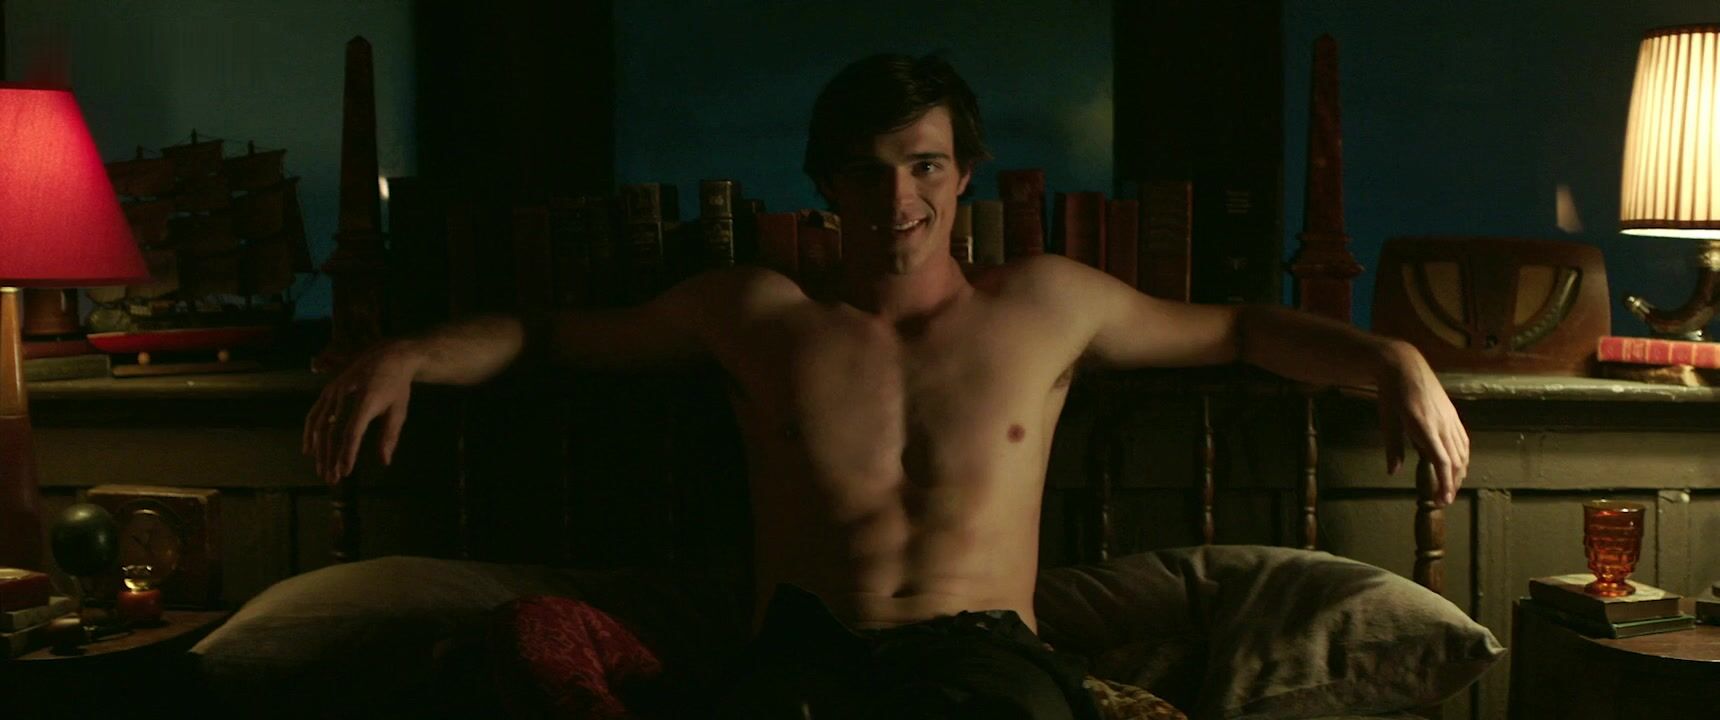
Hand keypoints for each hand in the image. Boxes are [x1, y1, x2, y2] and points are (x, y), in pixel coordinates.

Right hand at [303, 340, 422, 483]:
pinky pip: (315, 413)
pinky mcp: (328, 389)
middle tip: (332, 479)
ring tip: (322, 470)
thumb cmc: (396, 386)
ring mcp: (334, 390)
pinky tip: (309, 450)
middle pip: (333, 431)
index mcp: (367, 398)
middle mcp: (346, 393)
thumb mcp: (399, 410)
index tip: (345, 472)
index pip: (353, 431)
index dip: (347, 453)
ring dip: (319, 450)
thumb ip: (390, 436)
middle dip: (331, 458)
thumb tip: (384, 462)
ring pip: (321, 425)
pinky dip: (309, 433)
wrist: (388, 355)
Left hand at [1375, 343, 1468, 505]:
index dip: (1445, 483)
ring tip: (1452, 487)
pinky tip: (1460, 465)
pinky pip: (1463, 440)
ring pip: (1463, 451)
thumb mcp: (1387, 420)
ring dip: (1460, 472)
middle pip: (1456, 461)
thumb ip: (1393, 447)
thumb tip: (1394, 471)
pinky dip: (1463, 456)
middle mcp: (1442, 424)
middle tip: (1445, 500)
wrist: (1405, 365)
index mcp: (1425, 427)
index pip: (1442, 462)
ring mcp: (1450, 419)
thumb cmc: (1392, 393)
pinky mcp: (1453, 414)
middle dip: (1453, 483)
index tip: (1443, 500)